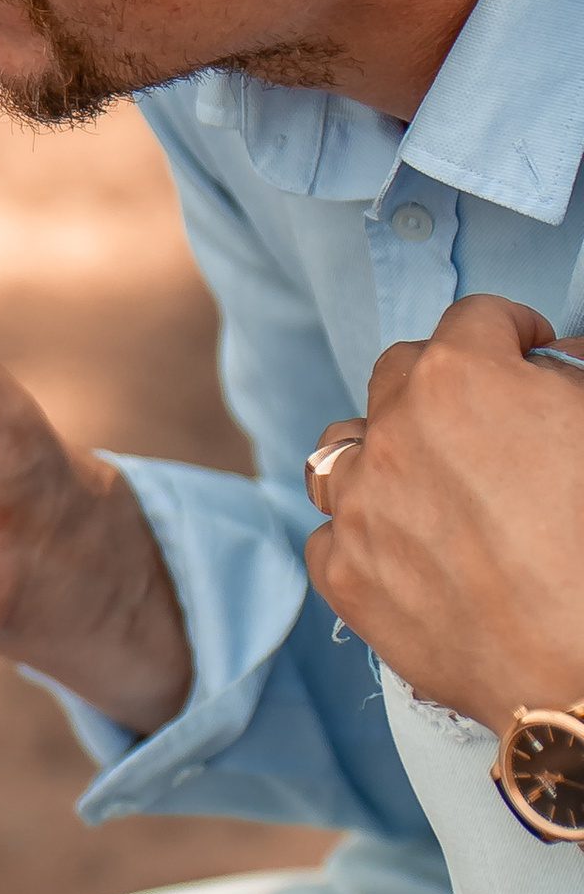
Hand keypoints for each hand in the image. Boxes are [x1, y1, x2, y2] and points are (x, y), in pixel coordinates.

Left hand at [304, 295, 583, 731]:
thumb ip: (567, 380)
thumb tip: (547, 364)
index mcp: (461, 379)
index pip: (473, 318)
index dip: (509, 331)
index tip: (527, 351)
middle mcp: (392, 433)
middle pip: (397, 376)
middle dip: (440, 385)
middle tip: (482, 419)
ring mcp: (357, 505)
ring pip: (340, 451)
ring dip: (380, 454)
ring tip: (425, 483)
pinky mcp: (342, 574)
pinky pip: (332, 534)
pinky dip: (364, 535)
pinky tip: (409, 555)